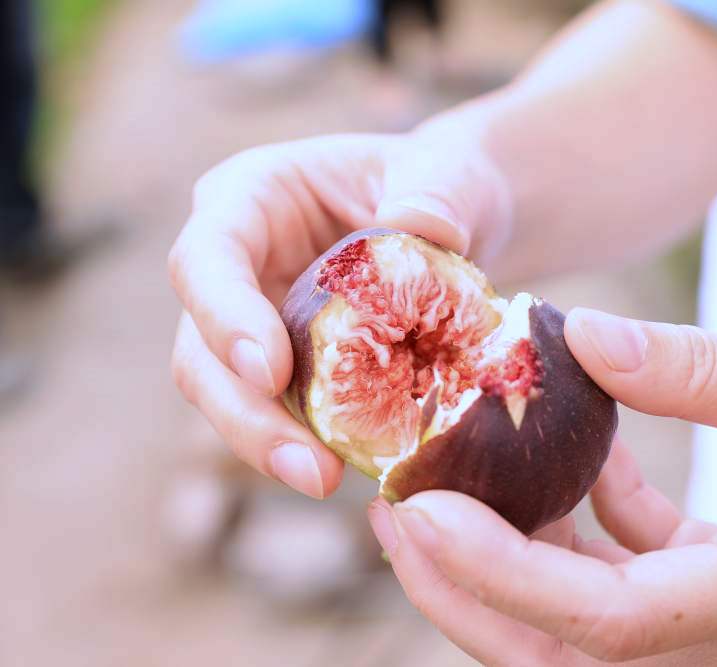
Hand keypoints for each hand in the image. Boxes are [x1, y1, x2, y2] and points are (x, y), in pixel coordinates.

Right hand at [168, 131, 510, 497]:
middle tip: (309, 467)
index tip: (271, 371)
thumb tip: (419, 228)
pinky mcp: (290, 366)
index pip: (206, 259)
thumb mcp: (448, 169)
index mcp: (250, 197)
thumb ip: (436, 192)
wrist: (457, 218)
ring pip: (230, 397)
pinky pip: (281, 413)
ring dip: (271, 446)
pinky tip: (353, 466)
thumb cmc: (441, 178)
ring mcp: (256, 319)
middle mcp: (237, 264)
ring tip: (328, 481)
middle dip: (245, 416)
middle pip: (202, 350)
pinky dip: (309, 442)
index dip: (225, 318)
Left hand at [368, 308, 716, 663]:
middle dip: (467, 588)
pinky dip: (580, 529)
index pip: (608, 618)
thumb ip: (694, 366)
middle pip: (568, 651)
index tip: (419, 508)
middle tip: (396, 506)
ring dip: (507, 561)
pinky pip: (625, 583)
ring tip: (445, 480)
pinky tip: (575, 455)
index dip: (500, 571)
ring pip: (582, 630)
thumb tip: (574, 338)